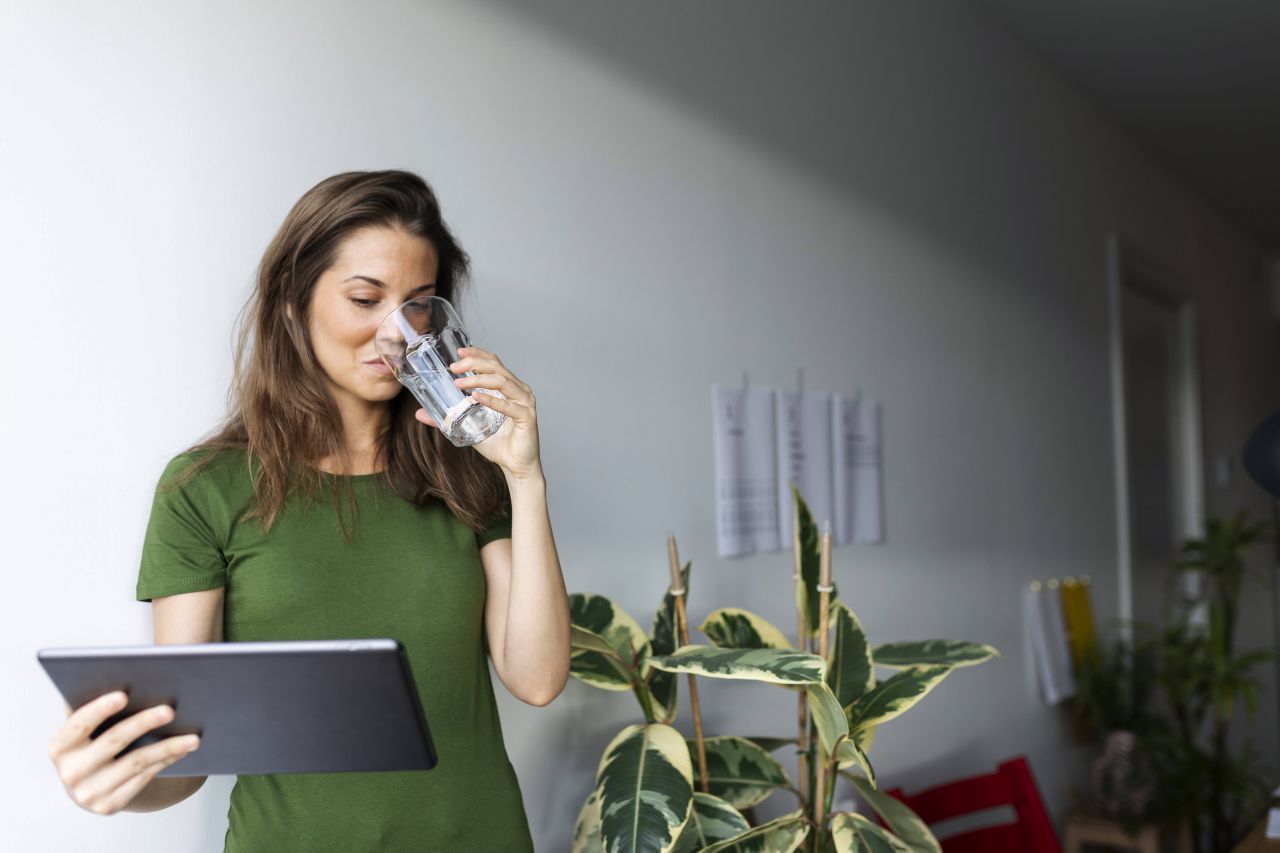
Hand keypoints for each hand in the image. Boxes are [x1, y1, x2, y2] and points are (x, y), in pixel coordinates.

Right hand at [49, 691, 199, 814]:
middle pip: (114, 740)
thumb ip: (97, 705)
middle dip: (144, 722)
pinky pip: (145, 778)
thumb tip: (130, 672)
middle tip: (170, 710)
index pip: (79, 723)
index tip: (124, 694)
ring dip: (168, 746)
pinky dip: (166, 760)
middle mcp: (70, 771)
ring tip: (193, 737)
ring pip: (136, 762)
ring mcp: (89, 792)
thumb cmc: (94, 742)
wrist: (92, 786)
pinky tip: (183, 749)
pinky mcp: (109, 805)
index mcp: (60, 746)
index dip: (100, 708)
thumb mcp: (87, 728)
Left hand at [414, 347, 542, 480]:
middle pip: (497, 367)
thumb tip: (419, 413)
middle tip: (453, 367)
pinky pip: (508, 405)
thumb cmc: (498, 444)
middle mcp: (519, 390)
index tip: (459, 351)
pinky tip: (476, 397)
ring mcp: (525, 402)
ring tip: (459, 382)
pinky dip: (491, 399)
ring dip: (479, 379)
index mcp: (509, 388)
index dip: (478, 354)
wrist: (516, 467)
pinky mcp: (527, 417)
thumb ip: (447, 418)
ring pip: (502, 381)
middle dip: (474, 363)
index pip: (494, 363)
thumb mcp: (468, 427)